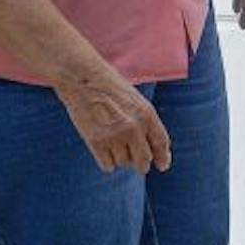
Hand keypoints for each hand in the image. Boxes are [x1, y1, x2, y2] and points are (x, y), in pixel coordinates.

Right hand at [56, 66, 172, 174]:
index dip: (163, 157)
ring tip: (112, 142)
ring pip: (124, 163)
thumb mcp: (134, 99)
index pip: (161, 143)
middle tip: (138, 166)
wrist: (81, 78)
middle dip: (141, 165)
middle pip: (144, 160)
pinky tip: (103, 150)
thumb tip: (151, 148)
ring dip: (120, 158)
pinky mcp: (96, 143)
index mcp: (146, 114)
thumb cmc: (107, 86)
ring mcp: (115, 136)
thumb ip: (144, 122)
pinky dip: (106, 162)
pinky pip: (107, 166)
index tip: (162, 165)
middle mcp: (134, 128)